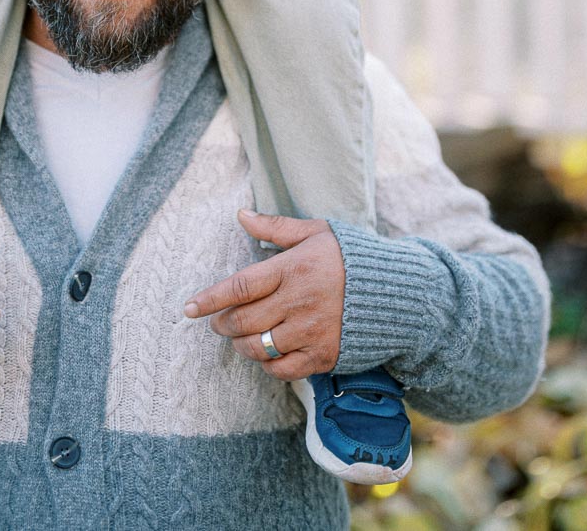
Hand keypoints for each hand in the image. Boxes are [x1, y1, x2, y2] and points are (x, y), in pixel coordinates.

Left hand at [183, 210, 344, 380]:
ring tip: (239, 337)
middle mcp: (299, 302)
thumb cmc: (350, 257)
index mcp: (293, 269)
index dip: (210, 298)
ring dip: (241, 344)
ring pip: (259, 347)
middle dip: (222, 323)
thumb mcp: (315, 231)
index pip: (240, 286)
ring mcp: (311, 332)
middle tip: (217, 322)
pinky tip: (266, 353)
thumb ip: (275, 227)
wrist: (397, 292)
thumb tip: (241, 215)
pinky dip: (267, 365)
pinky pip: (282, 370)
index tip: (189, 308)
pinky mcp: (323, 356)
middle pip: (244, 321)